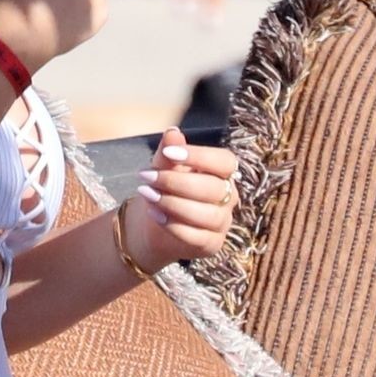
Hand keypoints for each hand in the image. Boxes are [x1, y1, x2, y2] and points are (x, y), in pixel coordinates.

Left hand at [121, 125, 237, 271]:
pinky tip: (154, 214)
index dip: (200, 156)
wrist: (153, 221)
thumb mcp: (163, 166)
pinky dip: (173, 226)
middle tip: (146, 176)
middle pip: (214, 189)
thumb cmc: (164, 186)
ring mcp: (222, 222)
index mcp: (222, 173)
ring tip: (148, 195)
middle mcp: (228, 197)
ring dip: (173, 204)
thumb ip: (170, 152)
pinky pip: (197, 237)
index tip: (168, 152)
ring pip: (206, 215)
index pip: (225, 161)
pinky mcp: (211, 244)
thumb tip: (173, 132)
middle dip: (177, 182)